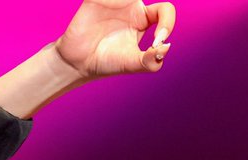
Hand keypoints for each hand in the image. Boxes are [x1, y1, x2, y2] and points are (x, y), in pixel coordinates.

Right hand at [56, 0, 175, 77]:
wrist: (80, 63)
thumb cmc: (108, 62)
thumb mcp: (133, 64)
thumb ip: (152, 60)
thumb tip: (165, 47)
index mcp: (143, 19)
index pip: (164, 11)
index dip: (167, 23)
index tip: (157, 41)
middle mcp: (130, 6)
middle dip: (138, 3)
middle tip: (135, 25)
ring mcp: (114, 0)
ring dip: (122, 1)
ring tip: (119, 21)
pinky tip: (106, 5)